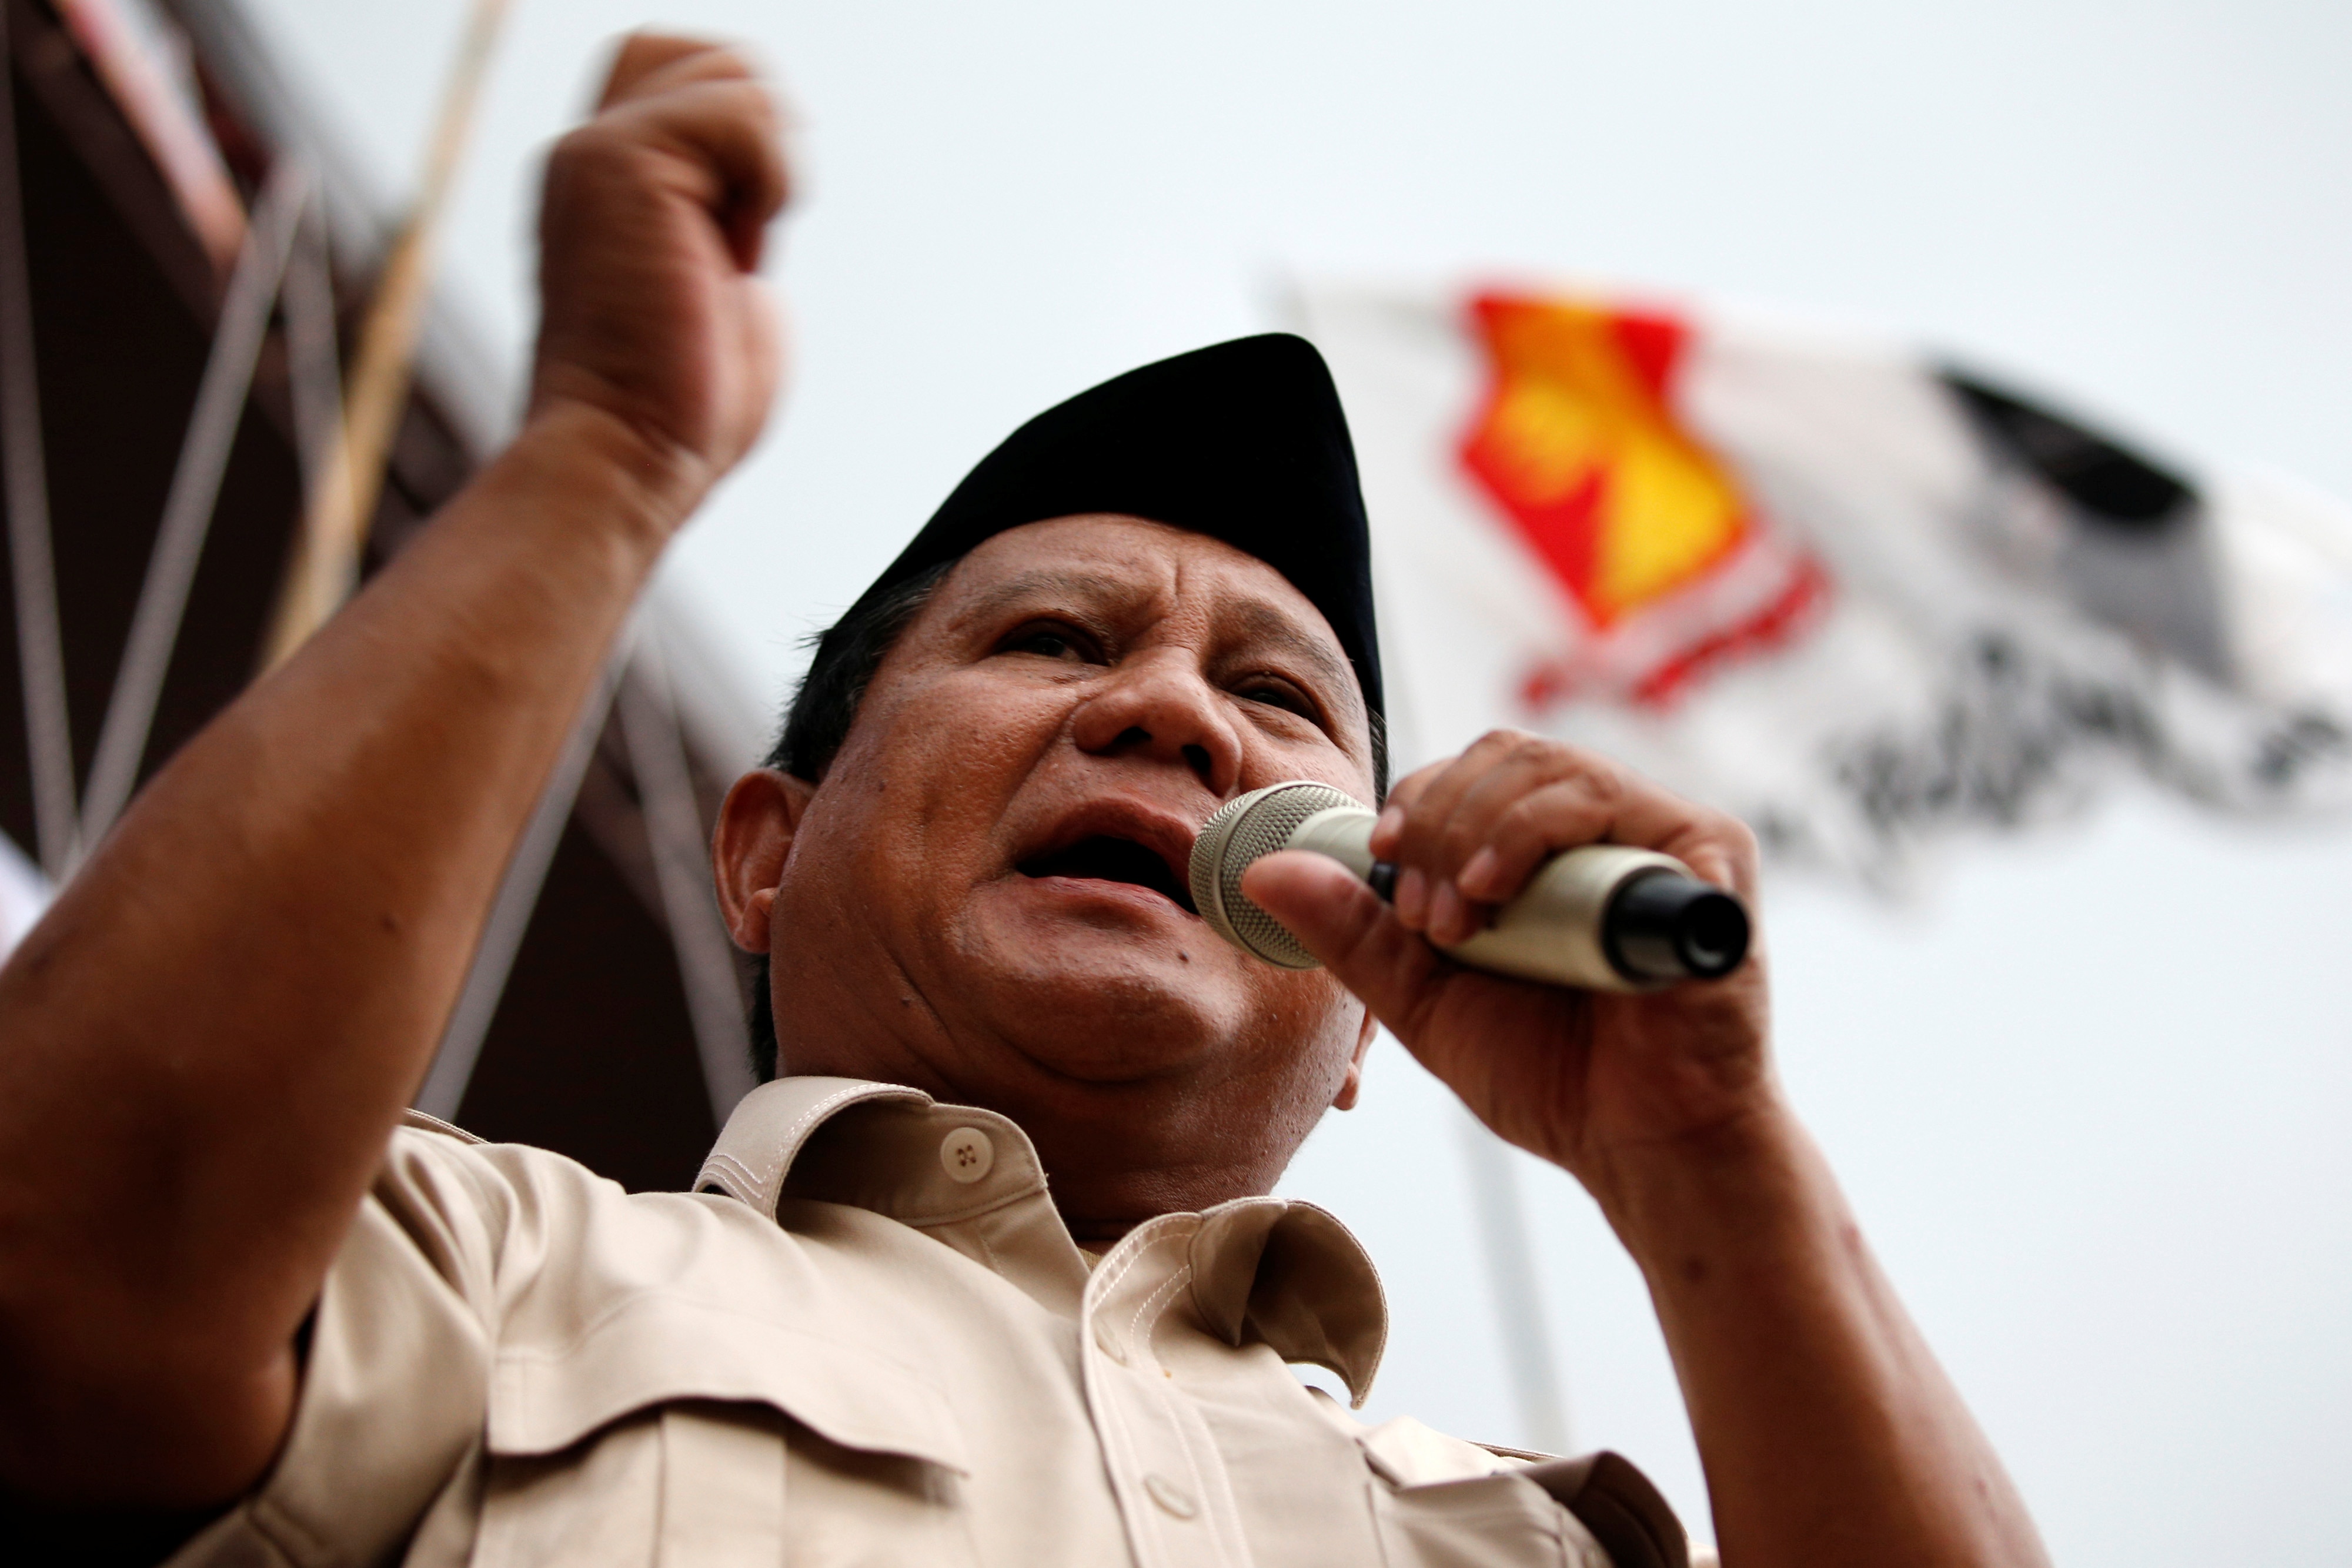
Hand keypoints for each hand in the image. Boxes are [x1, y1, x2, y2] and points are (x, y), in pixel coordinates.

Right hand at [528, 35, 788, 517]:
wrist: (627, 459)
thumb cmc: (680, 416)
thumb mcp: (723, 302)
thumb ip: (730, 237)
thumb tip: (758, 215)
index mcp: (608, 188)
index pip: (674, 77)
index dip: (739, 134)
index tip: (743, 239)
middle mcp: (588, 158)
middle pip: (696, 50)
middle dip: (759, 126)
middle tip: (749, 231)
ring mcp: (596, 155)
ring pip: (732, 70)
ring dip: (770, 165)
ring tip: (734, 250)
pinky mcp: (618, 164)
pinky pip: (742, 111)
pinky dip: (770, 179)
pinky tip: (735, 253)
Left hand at [1242, 730, 1773, 1211]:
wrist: (1640, 1145)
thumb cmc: (1552, 1074)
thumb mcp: (1427, 997)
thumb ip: (1355, 931)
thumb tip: (1263, 872)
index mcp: (1546, 847)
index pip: (1469, 774)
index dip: (1414, 805)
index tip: (1383, 867)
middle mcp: (1609, 826)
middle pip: (1504, 755)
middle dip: (1437, 822)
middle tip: (1421, 914)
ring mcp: (1661, 835)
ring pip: (1548, 768)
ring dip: (1474, 832)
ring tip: (1456, 917)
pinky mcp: (1709, 857)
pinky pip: (1608, 802)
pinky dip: (1532, 834)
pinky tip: (1495, 892)